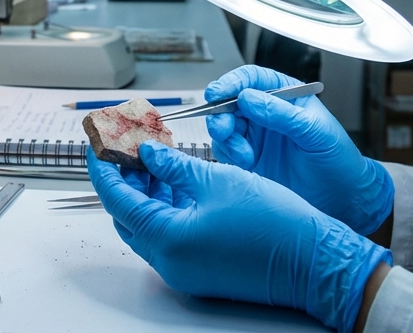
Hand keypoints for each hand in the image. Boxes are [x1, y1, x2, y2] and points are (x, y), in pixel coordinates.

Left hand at [89, 143, 390, 332]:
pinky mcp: (200, 270)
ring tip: (151, 155)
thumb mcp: (218, 179)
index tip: (98, 141)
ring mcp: (184, 270)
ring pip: (149, 225)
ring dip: (147, 191)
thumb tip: (147, 152)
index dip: (104, 166)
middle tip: (124, 145)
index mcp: (167, 239)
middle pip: (128, 214)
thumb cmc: (275, 223)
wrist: (314, 262)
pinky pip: (170, 236)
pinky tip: (176, 180)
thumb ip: (174, 166)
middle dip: (124, 177)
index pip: (116, 198)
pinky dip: (168, 207)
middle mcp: (169, 261)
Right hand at [205, 65, 393, 235]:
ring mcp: (255, 137)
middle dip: (221, 112)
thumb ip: (282, 114)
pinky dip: (229, 155)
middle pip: (230, 101)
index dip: (232, 82)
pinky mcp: (247, 160)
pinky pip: (225, 151)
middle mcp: (265, 114)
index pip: (252, 78)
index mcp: (284, 96)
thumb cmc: (338, 160)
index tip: (219, 92)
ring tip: (245, 153)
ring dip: (226, 137)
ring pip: (224, 126)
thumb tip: (248, 98)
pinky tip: (246, 163)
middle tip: (224, 128)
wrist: (341, 198)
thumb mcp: (315, 131)